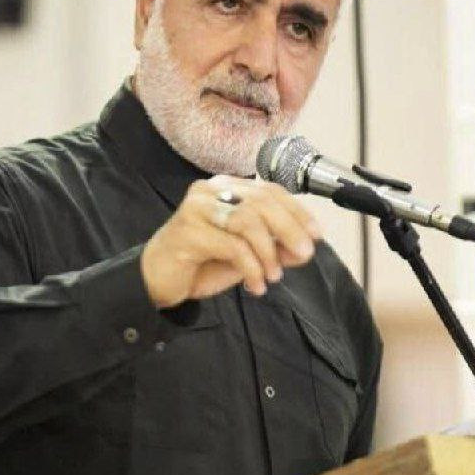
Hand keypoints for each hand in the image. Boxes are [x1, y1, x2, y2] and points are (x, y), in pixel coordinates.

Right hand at [140, 175, 322, 309]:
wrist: (157, 280)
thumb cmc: (203, 262)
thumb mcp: (248, 255)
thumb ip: (276, 248)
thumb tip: (306, 248)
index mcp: (229, 188)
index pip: (271, 191)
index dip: (297, 212)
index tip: (317, 235)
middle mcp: (212, 191)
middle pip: (262, 202)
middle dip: (290, 230)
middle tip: (305, 255)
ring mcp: (197, 208)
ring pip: (248, 222)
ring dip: (269, 253)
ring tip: (274, 276)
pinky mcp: (187, 231)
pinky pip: (232, 246)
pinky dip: (251, 267)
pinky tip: (256, 285)